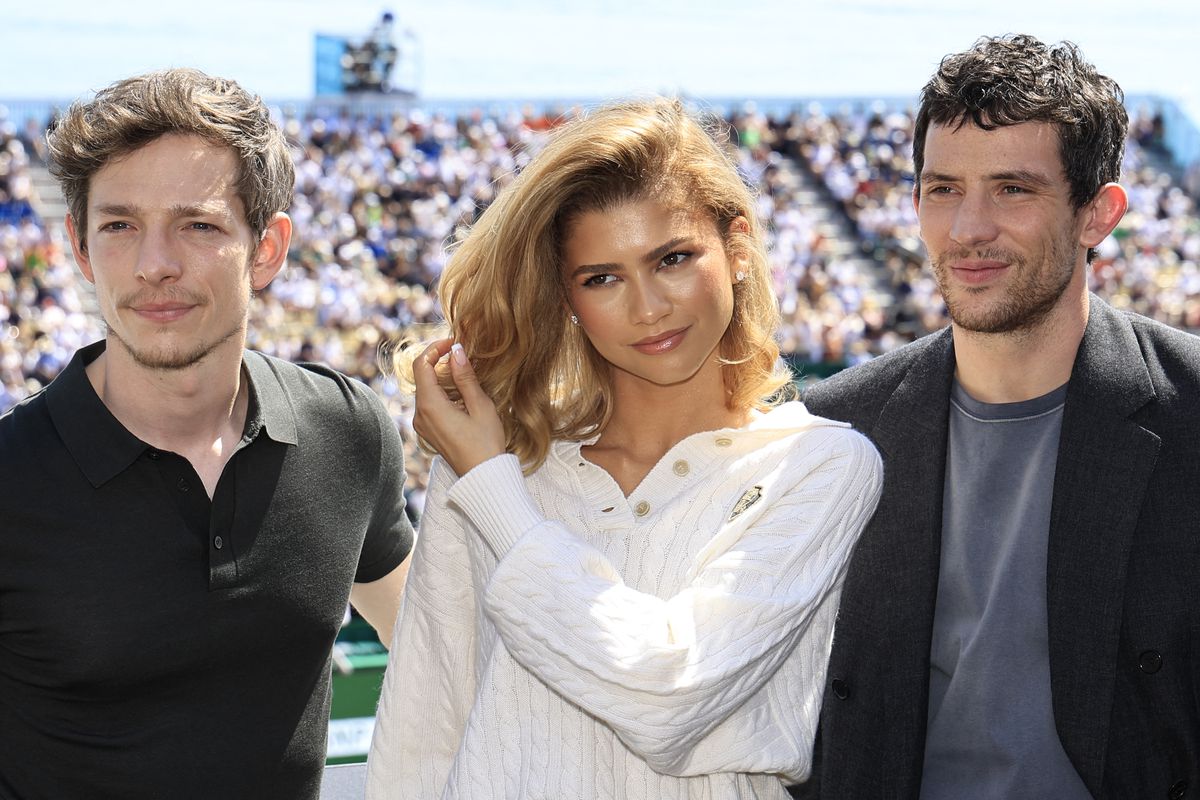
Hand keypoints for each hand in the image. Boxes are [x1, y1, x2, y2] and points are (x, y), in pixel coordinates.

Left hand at [412, 338, 506, 475]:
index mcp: (430, 405)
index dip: (435, 349)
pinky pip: (430, 404)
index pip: (421, 365)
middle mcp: (420, 414)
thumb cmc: (486, 443)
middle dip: (440, 362)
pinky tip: (463, 396)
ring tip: (467, 376)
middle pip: (423, 377)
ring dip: (443, 378)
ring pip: (426, 390)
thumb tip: (457, 351)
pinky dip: (443, 393)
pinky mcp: (429, 431)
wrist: (483, 477)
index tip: (454, 342)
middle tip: (464, 355)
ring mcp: (422, 424)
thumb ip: (465, 377)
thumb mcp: (480, 406)